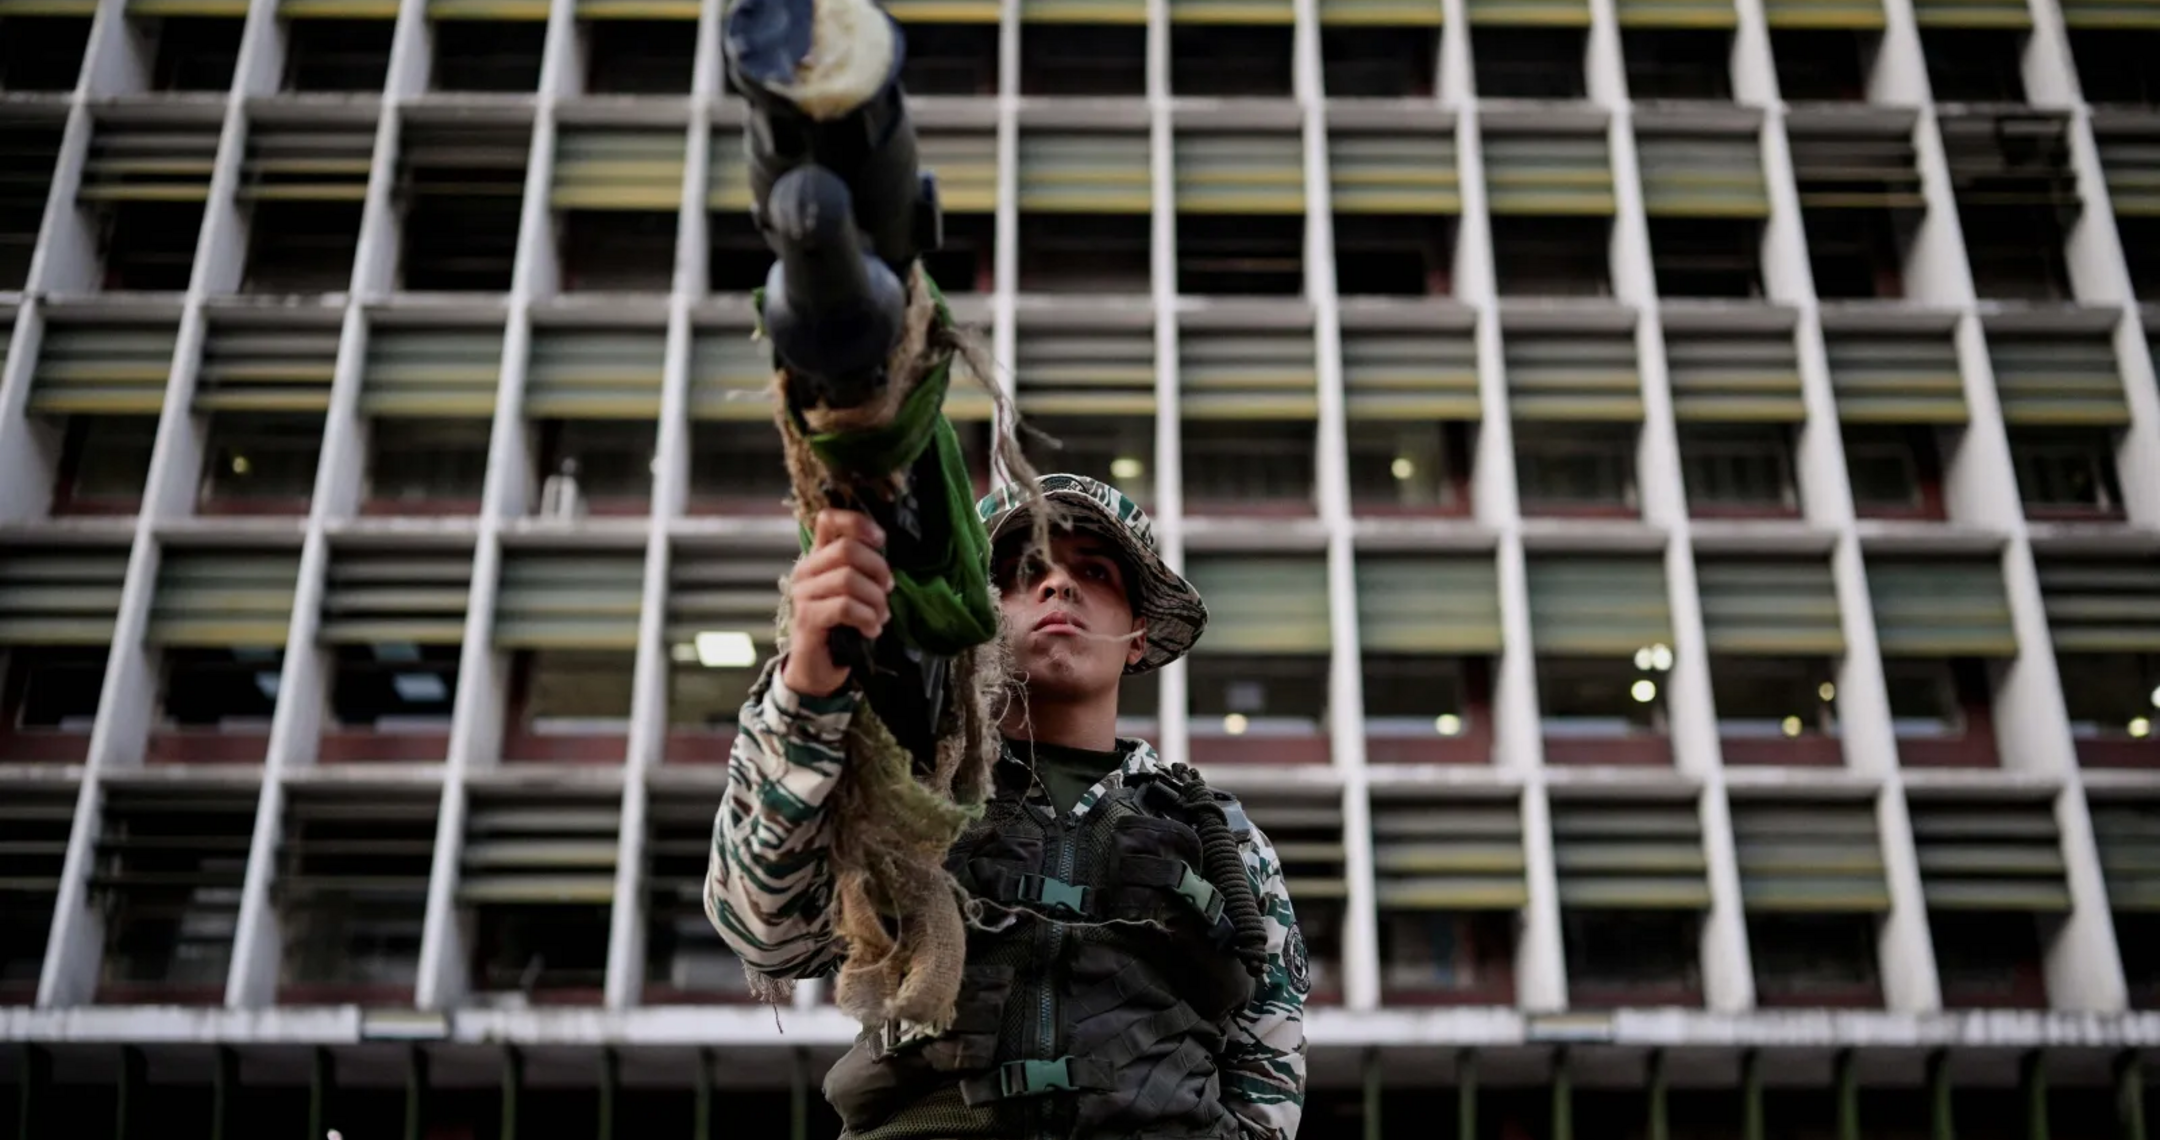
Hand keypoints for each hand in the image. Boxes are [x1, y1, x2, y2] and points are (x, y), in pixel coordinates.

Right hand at [780, 509, 894, 697]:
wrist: (817, 668)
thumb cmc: (841, 626)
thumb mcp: (853, 592)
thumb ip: (863, 570)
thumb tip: (887, 556)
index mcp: (818, 558)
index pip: (828, 520)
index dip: (857, 522)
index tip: (880, 540)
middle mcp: (806, 571)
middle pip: (847, 549)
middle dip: (878, 569)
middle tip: (888, 590)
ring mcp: (803, 594)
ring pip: (849, 580)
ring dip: (876, 600)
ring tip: (880, 616)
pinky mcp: (807, 618)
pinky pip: (845, 607)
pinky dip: (867, 618)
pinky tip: (872, 630)